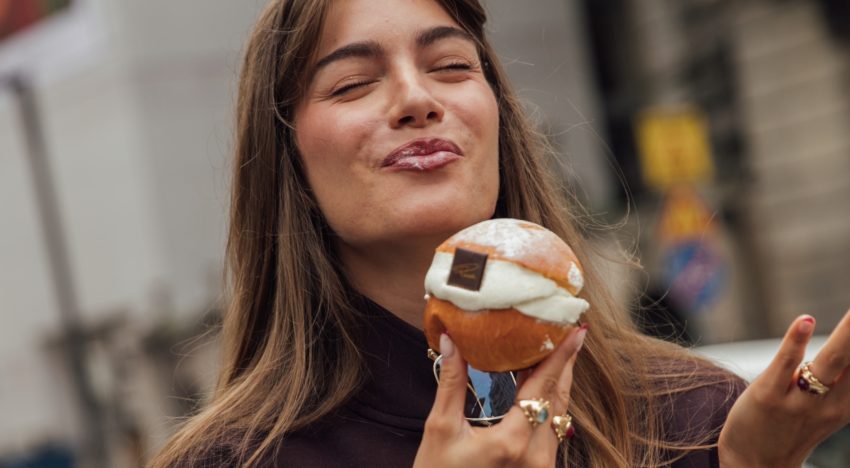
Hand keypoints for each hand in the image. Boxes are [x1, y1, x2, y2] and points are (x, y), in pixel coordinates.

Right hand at [414, 328, 586, 467]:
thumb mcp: (441, 427)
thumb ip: (451, 382)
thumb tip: (453, 341)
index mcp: (512, 441)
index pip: (543, 387)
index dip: (560, 356)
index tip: (575, 331)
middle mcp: (535, 456)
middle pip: (558, 397)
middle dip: (564, 362)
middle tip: (567, 330)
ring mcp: (539, 465)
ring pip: (559, 413)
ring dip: (557, 381)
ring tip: (556, 349)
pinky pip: (552, 427)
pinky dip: (549, 401)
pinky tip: (540, 383)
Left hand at [719, 308, 849, 467]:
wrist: (754, 463)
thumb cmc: (793, 425)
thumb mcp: (827, 407)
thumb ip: (841, 378)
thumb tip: (848, 342)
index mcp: (847, 403)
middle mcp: (831, 402)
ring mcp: (800, 400)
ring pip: (830, 361)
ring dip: (847, 334)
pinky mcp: (769, 395)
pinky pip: (786, 364)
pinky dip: (796, 342)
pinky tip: (806, 321)